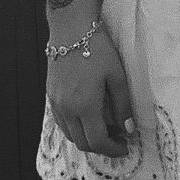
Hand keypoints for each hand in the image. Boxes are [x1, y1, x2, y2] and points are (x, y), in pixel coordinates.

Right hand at [46, 24, 134, 157]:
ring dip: (88, 139)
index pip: (97, 141)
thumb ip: (122, 104)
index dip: (112, 149)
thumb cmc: (97, 49)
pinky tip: (88, 118)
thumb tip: (128, 128)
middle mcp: (66, 110)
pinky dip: (76, 128)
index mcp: (84, 106)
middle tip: (119, 139)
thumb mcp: (117, 75)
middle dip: (102, 147)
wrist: (71, 30)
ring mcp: (56, 104)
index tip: (125, 147)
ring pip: (70, 135)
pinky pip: (62, 123)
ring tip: (106, 129)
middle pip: (82, 143)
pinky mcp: (51, 97)